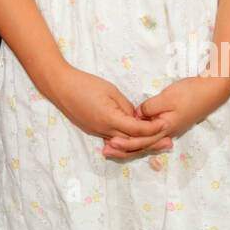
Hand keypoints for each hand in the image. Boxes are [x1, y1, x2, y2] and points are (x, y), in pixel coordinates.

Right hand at [46, 65, 171, 157]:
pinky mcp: (92, 130)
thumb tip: (136, 118)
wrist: (60, 86)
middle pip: (132, 142)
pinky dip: (126, 141)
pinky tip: (135, 139)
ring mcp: (97, 132)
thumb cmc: (85, 84)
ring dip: (140, 144)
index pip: (137, 129)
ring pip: (123, 144)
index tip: (166, 124)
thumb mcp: (110, 90)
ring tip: (156, 144)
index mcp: (109, 119)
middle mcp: (104, 130)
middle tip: (169, 143)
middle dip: (152, 142)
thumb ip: (126, 106)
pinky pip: (113, 140)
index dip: (153, 128)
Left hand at [117, 76, 229, 153]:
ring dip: (129, 143)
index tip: (109, 144)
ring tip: (112, 145)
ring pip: (146, 140)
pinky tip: (131, 132)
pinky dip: (139, 135)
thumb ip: (150, 107)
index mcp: (165, 128)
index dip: (124, 143)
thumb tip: (136, 115)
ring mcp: (169, 127)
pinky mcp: (171, 121)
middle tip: (104, 151)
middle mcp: (167, 132)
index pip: (141, 140)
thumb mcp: (168, 97)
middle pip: (142, 145)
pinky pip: (151, 133)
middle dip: (123, 148)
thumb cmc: (191, 93)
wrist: (212, 91)